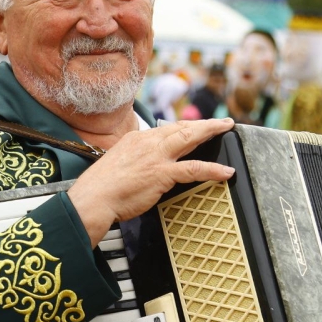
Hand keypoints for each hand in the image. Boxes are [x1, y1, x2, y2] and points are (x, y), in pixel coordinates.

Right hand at [68, 119, 235, 246]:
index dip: (186, 127)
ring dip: (211, 132)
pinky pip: (194, 168)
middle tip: (222, 122)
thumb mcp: (119, 163)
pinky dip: (213, 169)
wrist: (94, 198)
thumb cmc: (102, 188)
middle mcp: (148, 142)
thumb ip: (135, 159)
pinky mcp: (162, 173)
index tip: (197, 126)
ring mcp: (156, 156)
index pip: (167, 128)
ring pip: (190, 138)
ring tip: (228, 130)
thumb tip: (145, 164)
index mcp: (137, 139)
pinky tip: (225, 172)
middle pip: (182, 127)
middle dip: (205, 123)